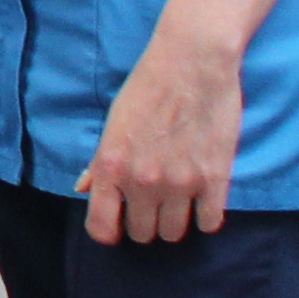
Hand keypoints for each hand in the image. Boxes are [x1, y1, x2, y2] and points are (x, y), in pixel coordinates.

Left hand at [82, 27, 241, 242]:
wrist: (192, 62)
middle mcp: (142, 181)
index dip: (109, 231)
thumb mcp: (113, 122)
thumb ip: (99, 162)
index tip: (117, 224)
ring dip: (174, 221)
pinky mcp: (215, 180)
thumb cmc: (148, 87)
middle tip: (152, 204)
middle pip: (142, 234)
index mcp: (111, 166)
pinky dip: (206, 215)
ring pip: (175, 234)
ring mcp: (180, 183)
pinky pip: (209, 223)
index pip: (101, 228)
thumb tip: (83, 189)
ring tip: (177, 200)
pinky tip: (202, 198)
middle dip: (145, 222)